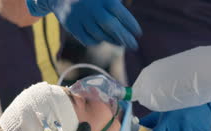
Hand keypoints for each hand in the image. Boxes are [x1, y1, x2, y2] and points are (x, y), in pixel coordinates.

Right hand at [26, 0, 141, 48]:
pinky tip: (103, 39)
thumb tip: (132, 23)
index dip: (130, 23)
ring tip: (121, 43)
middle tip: (134, 46)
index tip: (138, 33)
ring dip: (113, 40)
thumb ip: (117, 5)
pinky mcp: (71, 26)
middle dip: (124, 37)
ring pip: (99, 34)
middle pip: (110, 25)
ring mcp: (80, 16)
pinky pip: (87, 40)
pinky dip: (97, 41)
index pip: (119, 11)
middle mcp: (90, 6)